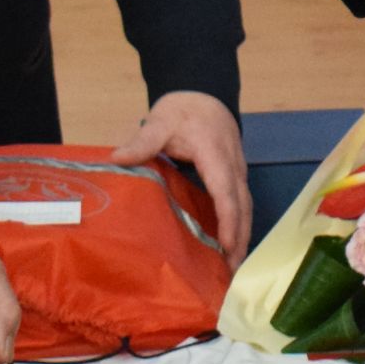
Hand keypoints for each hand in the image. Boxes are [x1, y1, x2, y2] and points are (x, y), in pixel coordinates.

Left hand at [114, 88, 252, 261]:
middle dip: (240, 238)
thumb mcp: (161, 121)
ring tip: (234, 266)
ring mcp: (237, 170)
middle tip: (232, 271)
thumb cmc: (183, 109)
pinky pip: (242, 203)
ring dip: (243, 235)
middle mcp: (233, 166)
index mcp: (215, 154)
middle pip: (242, 206)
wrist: (204, 93)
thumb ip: (143, 140)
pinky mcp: (235, 175)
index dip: (228, 220)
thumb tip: (118, 157)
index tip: (227, 245)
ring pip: (246, 206)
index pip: (225, 191)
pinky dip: (240, 225)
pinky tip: (231, 244)